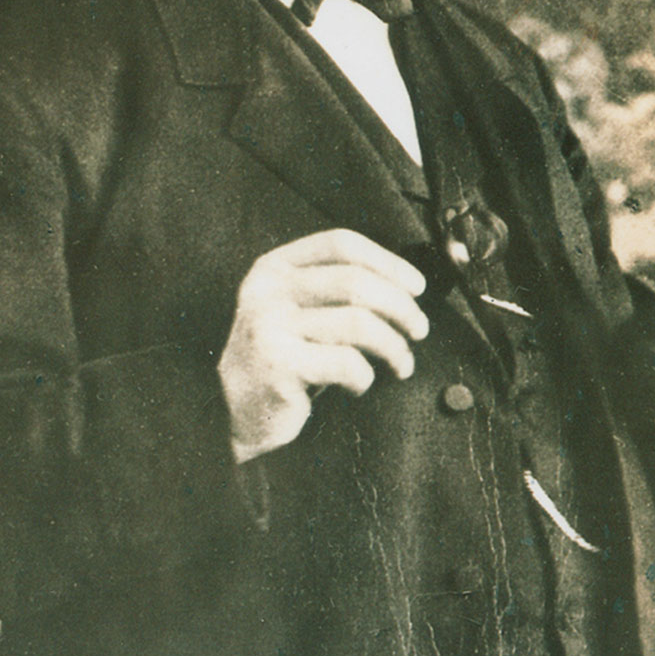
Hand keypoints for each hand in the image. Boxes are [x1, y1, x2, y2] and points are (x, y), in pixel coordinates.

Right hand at [218, 229, 428, 462]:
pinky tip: (359, 385)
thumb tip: (407, 286)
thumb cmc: (284, 358)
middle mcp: (268, 289)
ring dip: (393, 346)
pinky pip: (346, 362)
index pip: (340, 244)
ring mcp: (270, 325)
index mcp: (274, 267)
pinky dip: (365, 376)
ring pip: (359, 322)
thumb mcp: (298, 309)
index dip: (388, 262)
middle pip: (356, 281)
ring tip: (401, 364)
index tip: (416, 287)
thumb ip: (334, 288)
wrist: (235, 411)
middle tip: (419, 331)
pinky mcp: (279, 364)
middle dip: (401, 307)